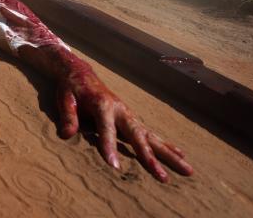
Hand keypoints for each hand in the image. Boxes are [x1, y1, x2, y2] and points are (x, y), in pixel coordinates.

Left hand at [53, 58, 192, 181]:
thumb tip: (67, 135)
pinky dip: (165, 145)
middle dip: (151, 157)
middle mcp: (121, 110)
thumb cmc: (72, 88)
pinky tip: (179, 155)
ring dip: (169, 154)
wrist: (81, 74)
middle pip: (139, 136)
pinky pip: (150, 134)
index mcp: (102, 104)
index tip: (114, 167)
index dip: (109, 146)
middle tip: (164, 177)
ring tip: (187, 169)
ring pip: (151, 137)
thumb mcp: (64, 98)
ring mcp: (128, 115)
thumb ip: (67, 116)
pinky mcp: (131, 120)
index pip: (107, 128)